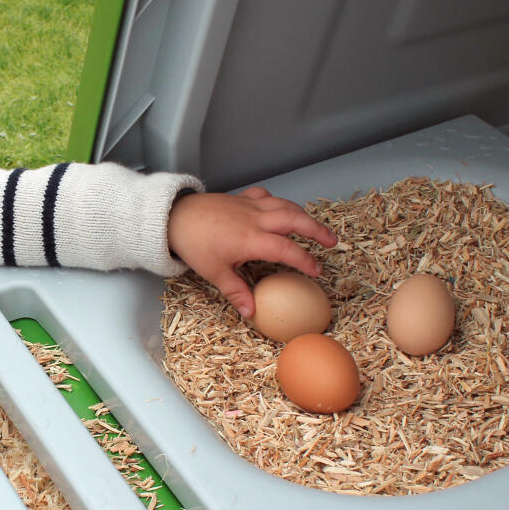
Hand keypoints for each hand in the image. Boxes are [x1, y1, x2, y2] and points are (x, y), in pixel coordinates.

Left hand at [168, 187, 337, 318]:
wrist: (175, 216)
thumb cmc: (194, 243)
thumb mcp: (214, 272)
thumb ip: (236, 292)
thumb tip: (252, 313)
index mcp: (251, 239)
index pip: (287, 249)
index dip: (305, 260)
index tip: (316, 270)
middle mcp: (255, 218)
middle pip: (295, 219)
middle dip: (317, 230)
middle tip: (333, 242)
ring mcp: (250, 205)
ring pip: (285, 205)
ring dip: (303, 215)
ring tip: (315, 227)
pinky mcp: (242, 197)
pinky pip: (267, 196)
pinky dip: (278, 202)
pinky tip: (280, 210)